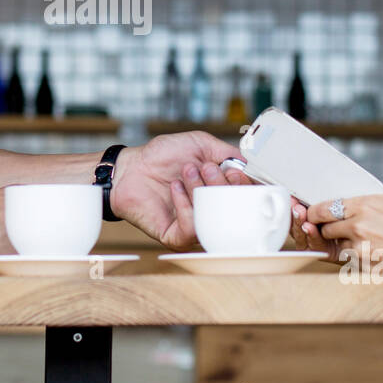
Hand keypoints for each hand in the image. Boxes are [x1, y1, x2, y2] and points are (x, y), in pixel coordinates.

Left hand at [108, 131, 250, 250]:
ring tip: (187, 172)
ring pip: (214, 220)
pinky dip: (185, 204)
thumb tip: (250, 166)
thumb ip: (229, 153)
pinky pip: (191, 229)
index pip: (248, 200)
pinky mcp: (177, 237)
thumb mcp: (202, 145)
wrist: (131, 167)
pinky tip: (175, 188)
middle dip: (223, 185)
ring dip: (202, 191)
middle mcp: (212, 213)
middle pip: (236, 212)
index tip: (234, 171)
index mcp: (221, 193)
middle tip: (206, 168)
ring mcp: (195, 228)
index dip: (247, 187)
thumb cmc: (163, 156)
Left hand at [294, 193, 382, 273]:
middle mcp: (359, 224)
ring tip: (369, 245)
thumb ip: (364, 208)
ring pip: (336, 246)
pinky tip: (373, 256)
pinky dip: (354, 260)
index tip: (311, 215)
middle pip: (325, 228)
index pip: (324, 208)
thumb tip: (341, 211)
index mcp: (366, 204)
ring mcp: (360, 248)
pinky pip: (348, 262)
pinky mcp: (365, 267)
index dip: (314, 213)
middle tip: (340, 231)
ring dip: (343, 245)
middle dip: (328, 230)